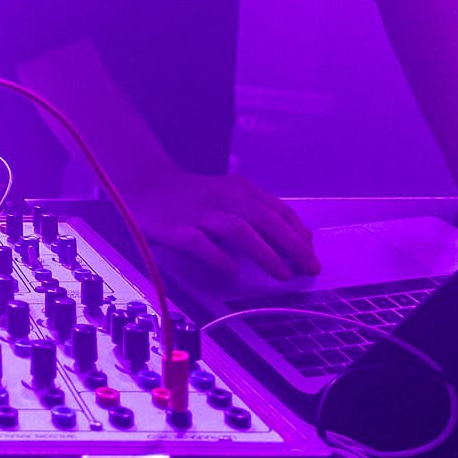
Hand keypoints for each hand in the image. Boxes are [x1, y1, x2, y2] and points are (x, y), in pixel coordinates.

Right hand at [118, 169, 319, 282]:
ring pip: (239, 230)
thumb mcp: (230, 194)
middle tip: (309, 268)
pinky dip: (219, 256)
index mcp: (239, 189)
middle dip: (292, 246)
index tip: (312, 254)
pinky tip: (233, 269)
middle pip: (265, 220)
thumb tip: (296, 238)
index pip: (278, 210)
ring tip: (283, 274)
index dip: (298, 234)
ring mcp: (200, 213)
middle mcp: (223, 198)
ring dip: (265, 252)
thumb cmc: (193, 195)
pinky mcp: (178, 228)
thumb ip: (258, 212)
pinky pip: (201, 243)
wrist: (145, 183)